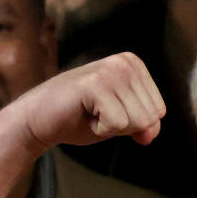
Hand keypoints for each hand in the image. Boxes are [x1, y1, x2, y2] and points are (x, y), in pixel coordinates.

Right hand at [9, 53, 165, 151]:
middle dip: (124, 126)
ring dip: (111, 127)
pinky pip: (118, 124)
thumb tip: (150, 135)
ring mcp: (110, 70)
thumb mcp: (122, 122)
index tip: (106, 111)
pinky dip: (100, 129)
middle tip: (96, 113)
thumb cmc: (79, 118)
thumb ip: (144, 125)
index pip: (158, 112)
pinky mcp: (95, 84)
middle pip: (150, 117)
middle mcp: (125, 62)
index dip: (132, 123)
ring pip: (137, 121)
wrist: (37, 119)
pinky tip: (83, 114)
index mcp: (134, 65)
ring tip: (90, 112)